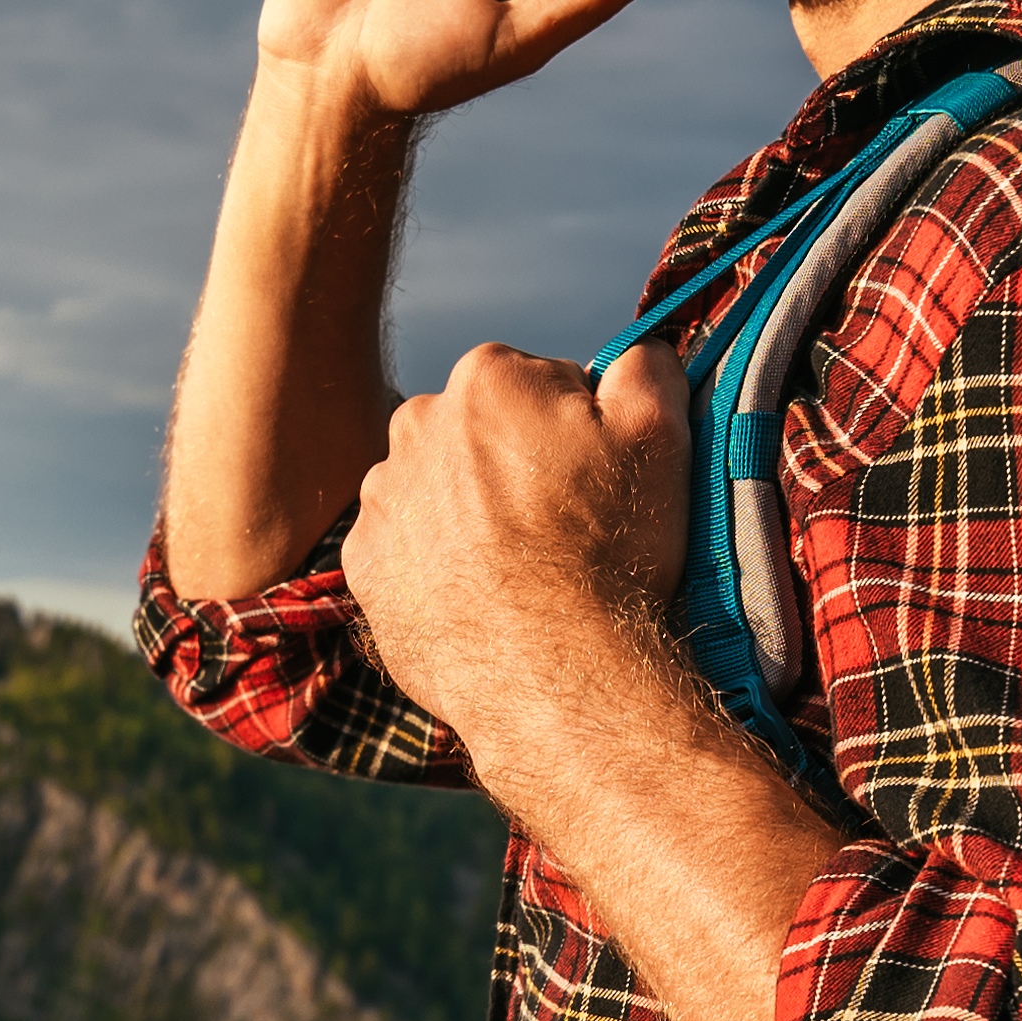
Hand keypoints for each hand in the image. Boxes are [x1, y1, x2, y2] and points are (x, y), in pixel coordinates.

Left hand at [341, 339, 701, 746]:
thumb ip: (645, 368)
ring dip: (469, 515)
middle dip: (514, 466)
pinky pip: (404, 548)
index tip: (593, 480)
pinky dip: (434, 565)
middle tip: (560, 529)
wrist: (550, 670)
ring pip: (437, 489)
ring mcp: (382, 496)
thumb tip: (633, 350)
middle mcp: (417, 422)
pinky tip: (478, 596)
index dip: (575, 432)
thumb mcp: (658, 439)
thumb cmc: (608, 551)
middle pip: (479, 433)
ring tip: (518, 570)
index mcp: (487, 376)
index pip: (540, 385)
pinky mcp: (363, 563)